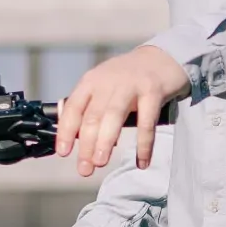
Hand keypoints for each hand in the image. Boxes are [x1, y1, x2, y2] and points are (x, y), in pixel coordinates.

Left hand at [60, 45, 192, 177]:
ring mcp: (130, 85)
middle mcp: (108, 82)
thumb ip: (92, 109)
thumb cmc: (128, 79)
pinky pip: (147, 122)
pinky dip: (144, 144)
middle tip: (85, 169)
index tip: (63, 152)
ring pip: (114, 116)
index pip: (73, 107)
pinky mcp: (153, 90)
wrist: (162, 58)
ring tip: (100, 162)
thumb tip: (82, 142)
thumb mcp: (104, 87)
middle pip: (92, 116)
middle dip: (86, 144)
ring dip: (105, 141)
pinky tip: (142, 161)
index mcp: (91, 82)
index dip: (66, 130)